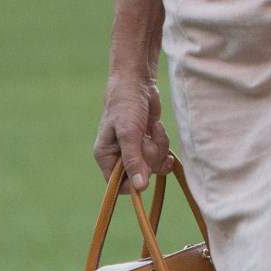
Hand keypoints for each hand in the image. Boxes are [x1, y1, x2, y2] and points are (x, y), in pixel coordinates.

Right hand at [94, 74, 174, 191]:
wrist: (138, 83)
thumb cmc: (126, 105)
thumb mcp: (129, 133)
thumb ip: (133, 160)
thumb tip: (140, 187)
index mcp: (107, 157)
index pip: (118, 185)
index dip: (134, 181)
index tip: (145, 168)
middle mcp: (119, 157)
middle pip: (140, 175)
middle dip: (149, 156)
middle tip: (146, 138)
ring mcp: (136, 151)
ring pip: (154, 166)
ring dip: (159, 147)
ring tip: (153, 129)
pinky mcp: (148, 143)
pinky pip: (161, 155)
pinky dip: (164, 144)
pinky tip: (158, 129)